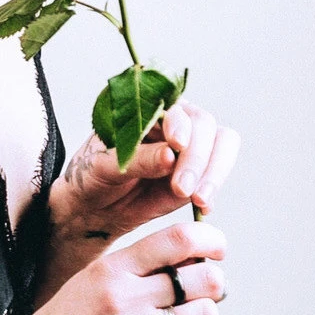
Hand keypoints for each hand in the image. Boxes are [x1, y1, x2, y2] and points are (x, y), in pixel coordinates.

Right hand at [2, 218, 226, 314]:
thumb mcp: (92, 280)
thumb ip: (138, 268)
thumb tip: (197, 261)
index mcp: (112, 268)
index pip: (180, 240)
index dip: (211, 242)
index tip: (216, 251)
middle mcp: (124, 298)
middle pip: (204, 278)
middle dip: (213, 284)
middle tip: (202, 292)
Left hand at [51, 100, 240, 245]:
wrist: (94, 206)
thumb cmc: (92, 176)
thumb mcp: (106, 167)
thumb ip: (139, 159)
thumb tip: (171, 155)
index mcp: (147, 108)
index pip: (174, 107)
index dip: (180, 124)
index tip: (177, 144)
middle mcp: (174, 121)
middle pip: (204, 126)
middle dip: (197, 158)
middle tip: (183, 189)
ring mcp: (190, 147)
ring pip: (222, 145)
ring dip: (213, 173)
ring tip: (198, 200)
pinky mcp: (198, 172)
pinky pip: (217, 174)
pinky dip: (214, 189)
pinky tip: (203, 207)